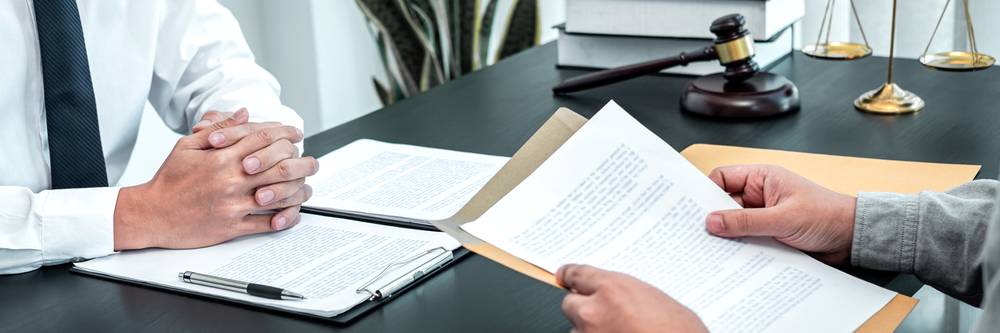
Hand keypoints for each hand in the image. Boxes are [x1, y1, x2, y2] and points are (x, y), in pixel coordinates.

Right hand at [113, 111, 317, 249]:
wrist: (151, 214)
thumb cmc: (169, 180)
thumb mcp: (188, 145)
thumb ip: (220, 129)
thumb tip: (245, 114)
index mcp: (222, 158)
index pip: (264, 140)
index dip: (285, 134)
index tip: (296, 134)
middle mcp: (231, 180)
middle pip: (280, 167)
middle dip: (301, 162)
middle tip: (310, 161)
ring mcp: (234, 205)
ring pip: (279, 196)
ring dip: (298, 191)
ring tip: (305, 187)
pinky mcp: (232, 226)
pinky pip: (267, 224)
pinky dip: (284, 218)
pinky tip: (292, 212)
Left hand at [557, 264, 706, 332]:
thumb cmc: (680, 330)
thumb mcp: (654, 299)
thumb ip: (623, 293)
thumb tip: (609, 296)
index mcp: (612, 288)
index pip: (577, 275)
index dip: (570, 276)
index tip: (565, 276)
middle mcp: (594, 311)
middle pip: (569, 303)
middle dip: (582, 307)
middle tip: (601, 314)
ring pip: (576, 329)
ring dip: (589, 330)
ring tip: (617, 332)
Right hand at [704, 165, 855, 264]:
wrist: (853, 238)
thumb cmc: (827, 216)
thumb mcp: (783, 218)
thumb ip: (746, 221)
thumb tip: (712, 221)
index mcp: (762, 178)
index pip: (722, 178)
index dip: (706, 192)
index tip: (693, 210)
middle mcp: (759, 194)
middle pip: (724, 204)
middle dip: (714, 218)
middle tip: (699, 233)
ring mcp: (763, 215)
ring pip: (734, 224)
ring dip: (728, 236)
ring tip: (715, 248)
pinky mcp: (768, 233)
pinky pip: (746, 239)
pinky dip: (740, 248)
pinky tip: (733, 257)